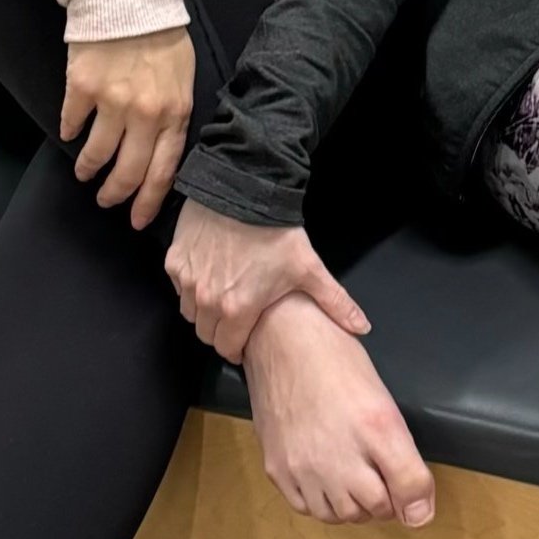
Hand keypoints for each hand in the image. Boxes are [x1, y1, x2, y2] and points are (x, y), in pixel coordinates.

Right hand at [61, 27, 194, 229]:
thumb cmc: (162, 37)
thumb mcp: (183, 78)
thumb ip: (174, 114)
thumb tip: (162, 150)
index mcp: (173, 113)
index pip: (161, 172)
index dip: (147, 202)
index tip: (136, 219)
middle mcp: (143, 114)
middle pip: (127, 172)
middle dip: (115, 193)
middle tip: (106, 199)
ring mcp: (111, 102)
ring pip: (96, 154)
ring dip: (89, 169)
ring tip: (86, 172)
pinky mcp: (82, 88)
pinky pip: (72, 123)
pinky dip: (71, 132)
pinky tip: (72, 133)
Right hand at [167, 200, 368, 363]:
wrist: (243, 189)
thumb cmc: (275, 231)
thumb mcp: (308, 267)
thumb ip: (335, 302)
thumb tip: (362, 328)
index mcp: (237, 310)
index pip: (228, 349)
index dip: (238, 348)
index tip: (246, 338)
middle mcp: (206, 301)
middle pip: (207, 334)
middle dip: (221, 332)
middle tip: (237, 317)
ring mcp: (188, 281)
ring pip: (190, 312)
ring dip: (204, 311)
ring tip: (223, 296)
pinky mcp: (175, 261)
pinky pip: (179, 287)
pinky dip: (190, 286)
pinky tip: (208, 273)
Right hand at [243, 292, 435, 527]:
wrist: (279, 336)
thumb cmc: (333, 354)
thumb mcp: (379, 391)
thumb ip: (401, 448)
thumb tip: (415, 503)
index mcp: (377, 425)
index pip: (411, 485)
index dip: (419, 499)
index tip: (416, 501)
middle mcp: (342, 453)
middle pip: (378, 508)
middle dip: (386, 499)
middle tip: (382, 478)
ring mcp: (306, 466)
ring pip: (343, 515)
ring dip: (354, 505)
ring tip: (353, 477)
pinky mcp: (279, 470)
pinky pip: (309, 508)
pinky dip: (322, 501)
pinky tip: (325, 478)